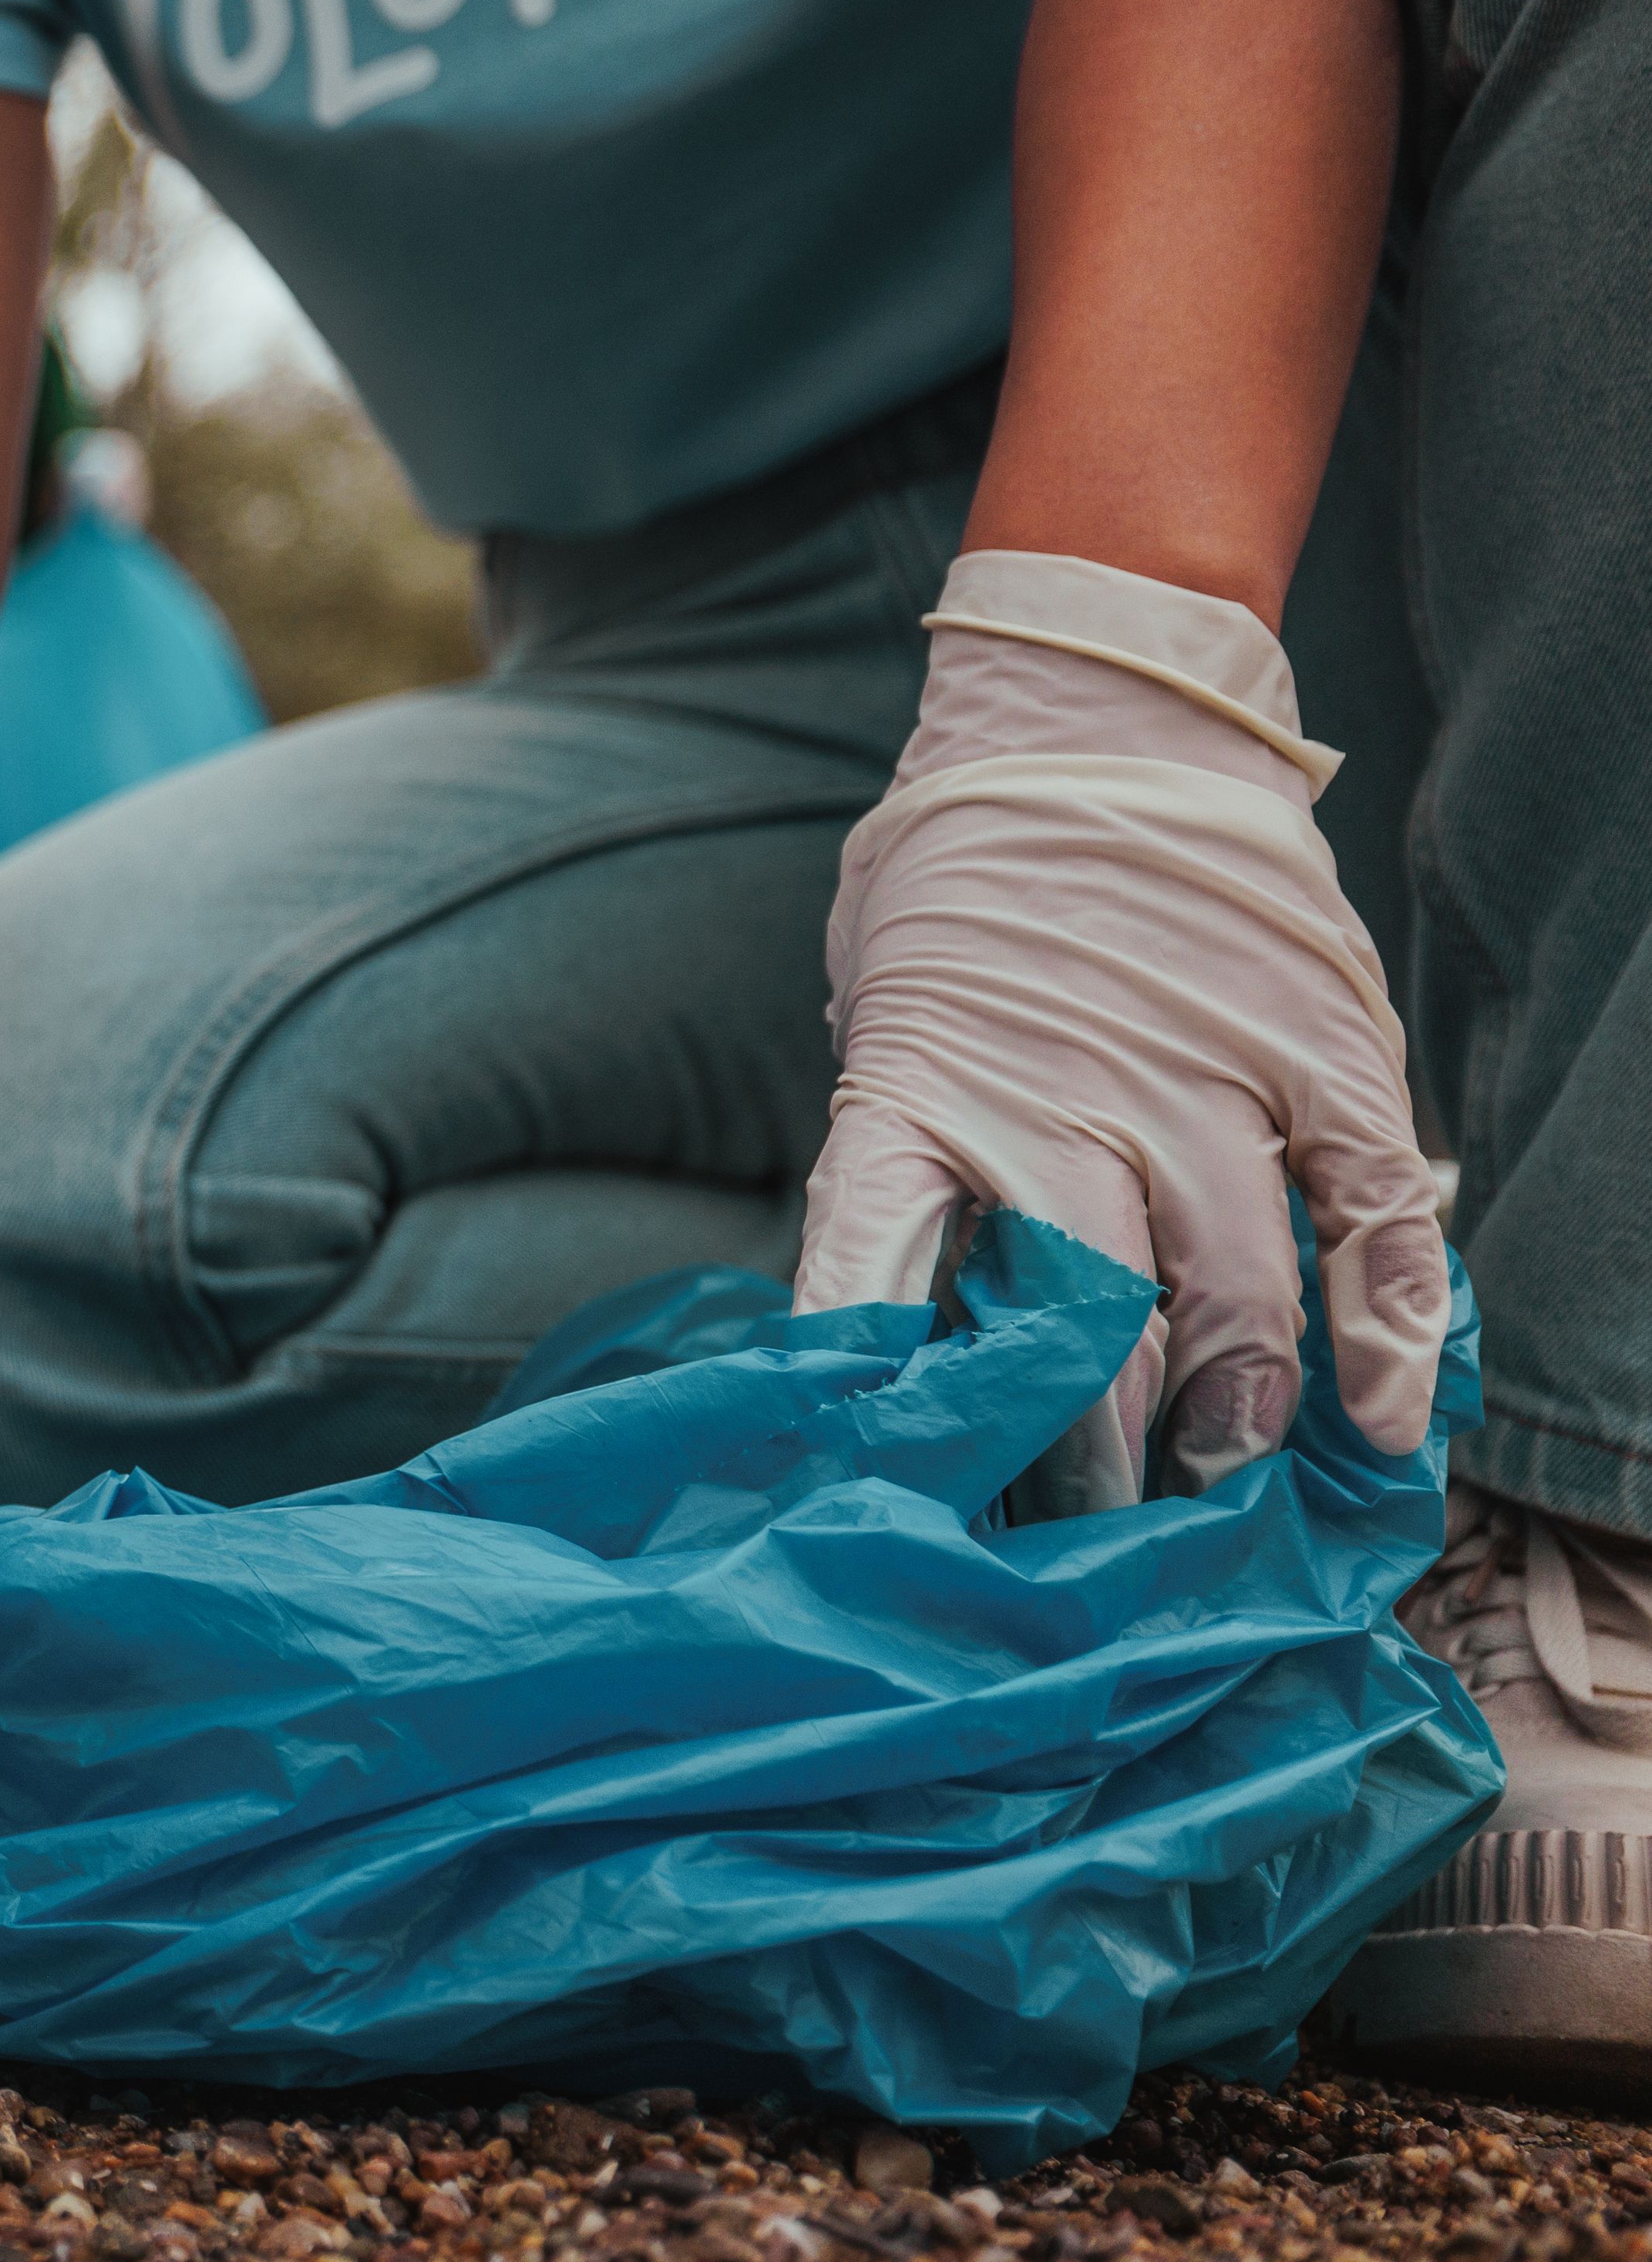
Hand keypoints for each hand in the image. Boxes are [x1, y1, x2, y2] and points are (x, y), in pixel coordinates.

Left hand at [791, 552, 1449, 1502]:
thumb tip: (892, 1307)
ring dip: (1235, 1412)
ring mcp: (1202, 1076)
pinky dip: (1386, 1326)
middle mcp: (1060, 1096)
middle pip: (1085, 1329)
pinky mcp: (1318, 1053)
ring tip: (1223, 1483)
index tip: (902, 1497)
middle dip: (1088, 1458)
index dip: (890, 1398)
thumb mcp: (887, 1003)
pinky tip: (1382, 1413)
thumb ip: (909, 1140)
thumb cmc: (962, 883)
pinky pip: (1372, 1216)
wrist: (1091, 717)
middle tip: (1091, 1545)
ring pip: (1237, 1294)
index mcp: (919, 1086)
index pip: (875, 1268)